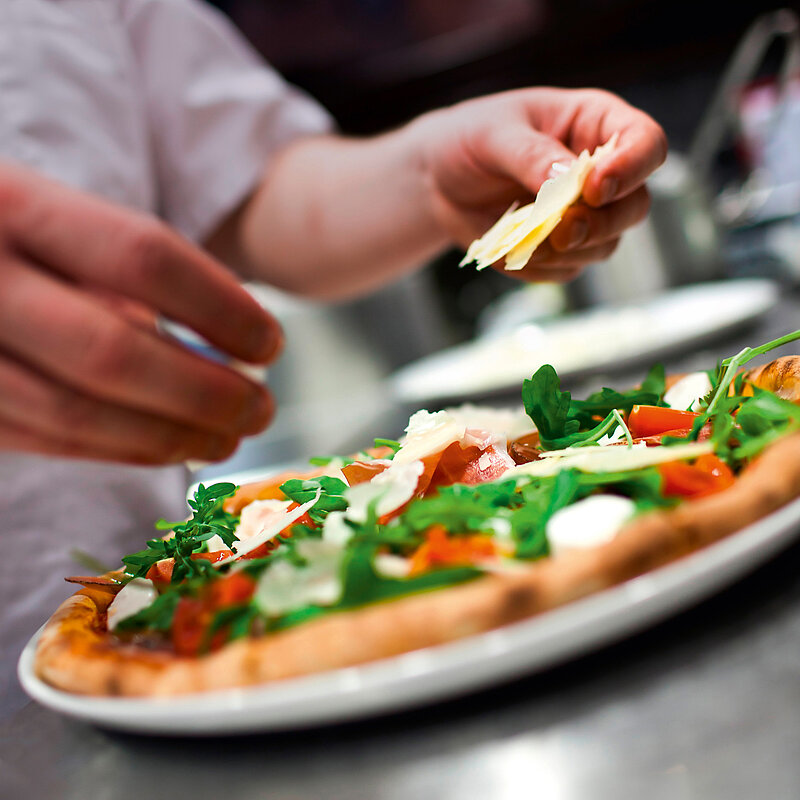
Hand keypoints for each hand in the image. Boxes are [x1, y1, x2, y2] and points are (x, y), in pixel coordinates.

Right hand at [0, 162, 281, 463]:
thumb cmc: (8, 238)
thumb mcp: (53, 220)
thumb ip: (127, 271)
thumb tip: (228, 344)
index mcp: (11, 205)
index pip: (142, 258)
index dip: (222, 308)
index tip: (270, 342)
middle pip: (113, 353)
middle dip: (205, 392)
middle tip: (262, 409)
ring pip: (76, 414)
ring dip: (169, 437)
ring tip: (228, 438)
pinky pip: (45, 440)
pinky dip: (121, 450)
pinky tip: (171, 447)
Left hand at [412, 87, 666, 280]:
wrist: (438, 179)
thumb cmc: (470, 139)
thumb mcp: (493, 135)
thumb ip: (531, 156)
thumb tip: (567, 180)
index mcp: (596, 125)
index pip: (646, 144)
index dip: (631, 169)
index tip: (593, 188)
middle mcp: (601, 172)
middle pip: (636, 206)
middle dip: (602, 224)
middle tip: (560, 230)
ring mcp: (585, 215)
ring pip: (605, 245)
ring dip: (568, 252)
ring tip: (522, 241)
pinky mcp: (561, 249)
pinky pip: (566, 270)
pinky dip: (539, 267)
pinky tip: (508, 251)